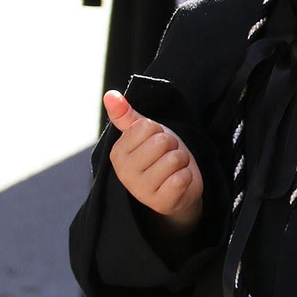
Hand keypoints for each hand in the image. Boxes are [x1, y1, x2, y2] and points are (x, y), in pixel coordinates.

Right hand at [103, 90, 202, 232]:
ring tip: (174, 169)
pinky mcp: (161, 202)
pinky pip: (182, 178)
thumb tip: (110, 94)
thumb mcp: (144, 134)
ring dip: (182, 161)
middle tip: (167, 156)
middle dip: (173, 146)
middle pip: (163, 141)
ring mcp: (141, 190)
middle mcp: (125, 173)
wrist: (177, 189)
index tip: (156, 144)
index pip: (148, 126)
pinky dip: (187, 177)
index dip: (159, 131)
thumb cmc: (159, 157)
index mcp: (118, 153)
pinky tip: (179, 183)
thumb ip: (126, 115)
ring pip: (175, 159)